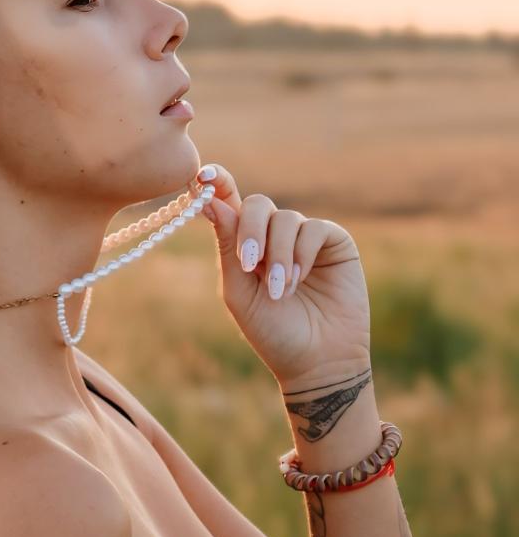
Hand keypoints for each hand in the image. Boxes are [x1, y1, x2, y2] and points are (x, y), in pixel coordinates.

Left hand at [198, 164, 371, 387]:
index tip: (202, 176)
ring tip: (281, 290)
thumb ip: (227, 247)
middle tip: (248, 261)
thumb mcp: (239, 292)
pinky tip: (298, 280)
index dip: (216, 185)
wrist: (315, 361)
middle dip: (250, 230)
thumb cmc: (272, 332)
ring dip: (278, 255)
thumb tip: (213, 203)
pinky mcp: (334, 242)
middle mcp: (273, 237)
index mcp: (244, 246)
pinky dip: (301, 253)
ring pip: (285, 219)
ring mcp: (303, 238)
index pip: (229, 205)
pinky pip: (313, 229)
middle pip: (257, 204)